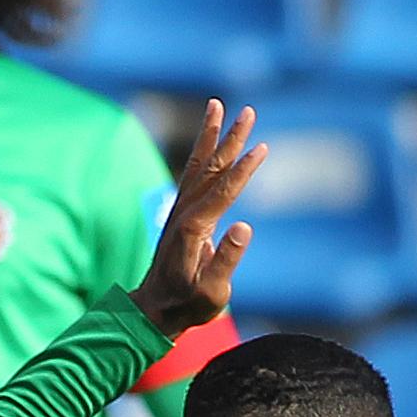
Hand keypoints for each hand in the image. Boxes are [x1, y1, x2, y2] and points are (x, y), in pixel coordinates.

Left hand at [128, 99, 266, 335]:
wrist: (154, 310)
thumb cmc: (187, 306)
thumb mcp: (212, 294)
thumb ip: (227, 261)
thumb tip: (244, 227)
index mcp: (193, 228)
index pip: (224, 191)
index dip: (244, 169)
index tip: (262, 147)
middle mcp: (184, 212)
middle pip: (211, 168)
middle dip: (230, 138)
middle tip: (248, 111)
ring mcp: (180, 210)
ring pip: (199, 165)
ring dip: (210, 135)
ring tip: (217, 105)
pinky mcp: (181, 213)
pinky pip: (194, 175)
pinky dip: (203, 152)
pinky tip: (210, 138)